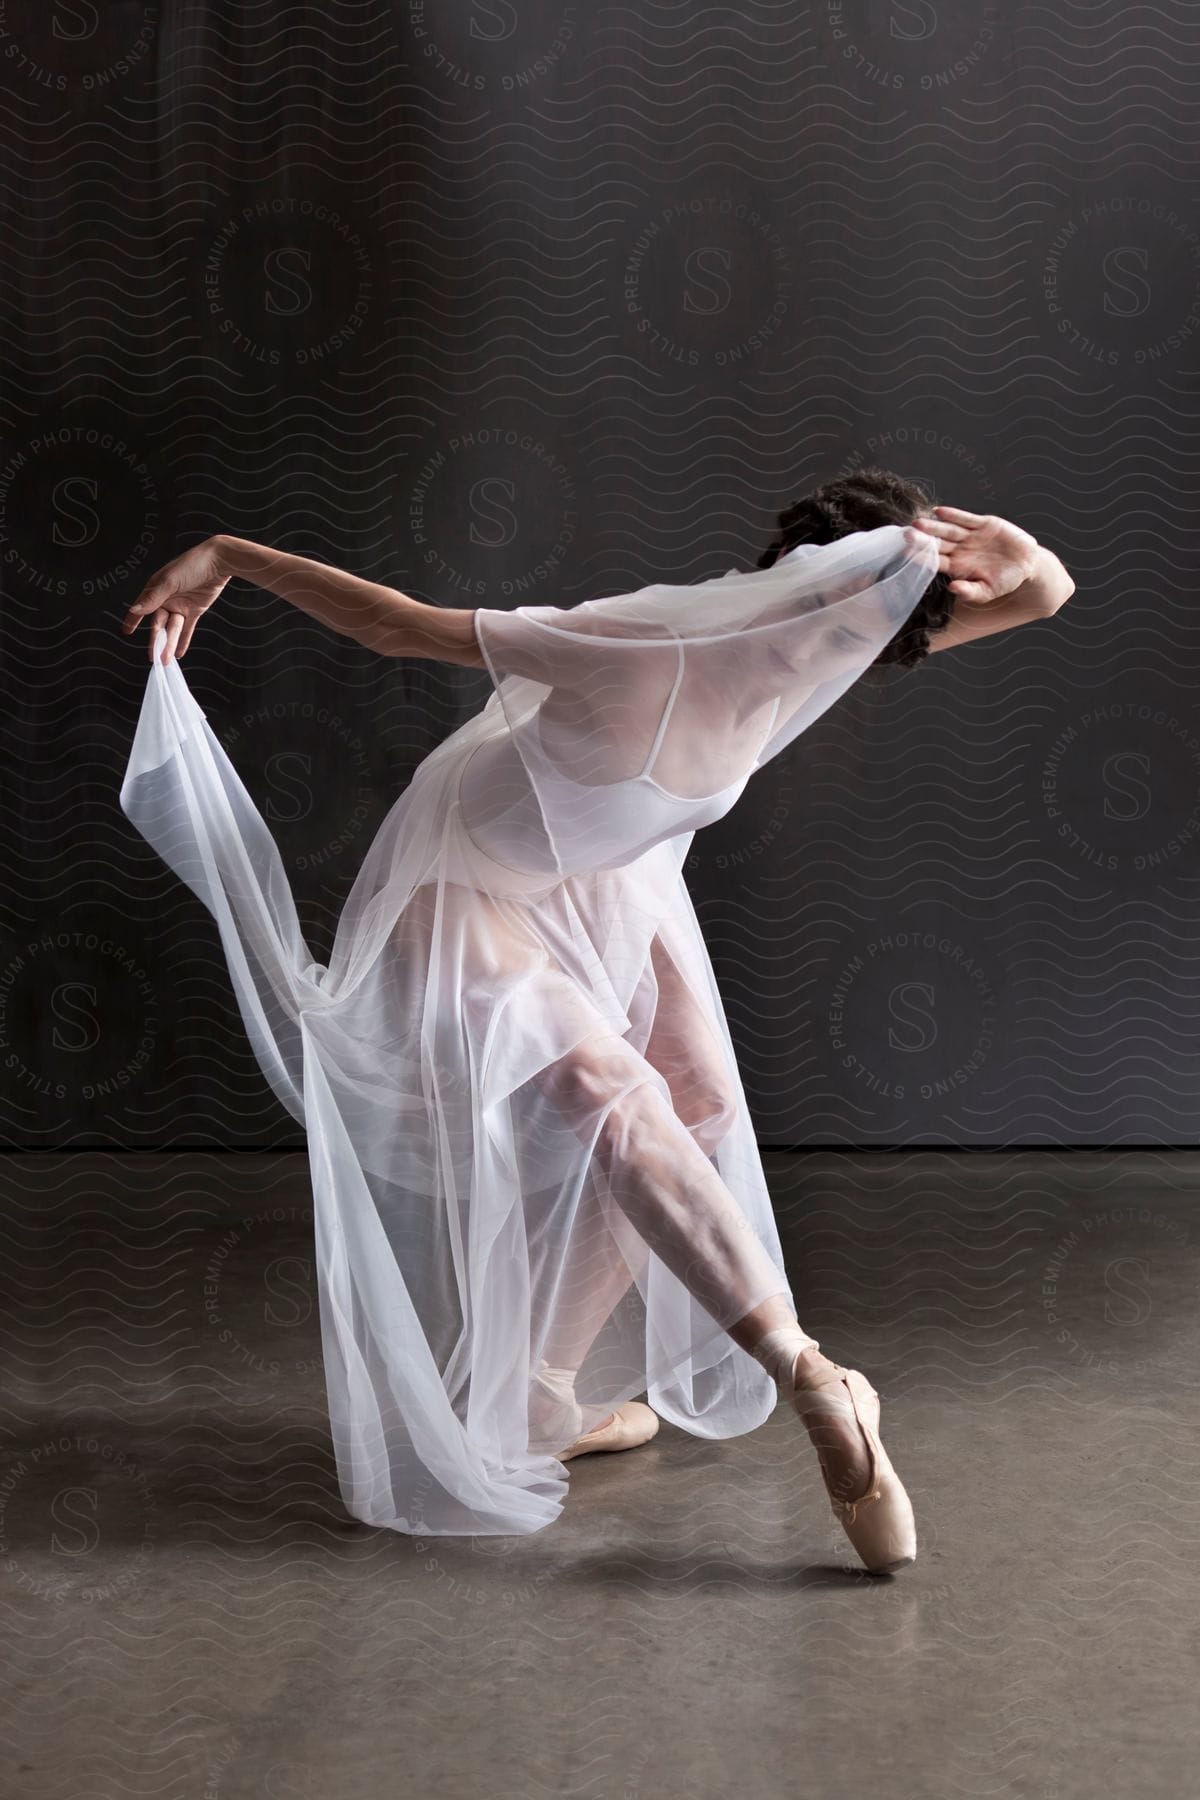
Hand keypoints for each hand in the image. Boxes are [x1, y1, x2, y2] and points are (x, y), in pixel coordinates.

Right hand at [120, 535, 230, 661]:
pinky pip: (187, 629)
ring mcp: (180, 605)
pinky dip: (183, 641)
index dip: (133, 620)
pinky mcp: (194, 610)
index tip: (126, 631)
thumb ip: (153, 598)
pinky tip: (179, 654)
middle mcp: (166, 599)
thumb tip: (134, 610)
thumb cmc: (191, 565)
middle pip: (159, 623)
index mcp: (156, 589)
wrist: (218, 561)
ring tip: (166, 660)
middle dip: (156, 640)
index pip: (142, 608)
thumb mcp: (170, 581)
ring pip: (173, 629)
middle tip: (154, 656)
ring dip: (170, 644)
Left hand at [910, 506, 1040, 605]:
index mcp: (957, 567)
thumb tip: (952, 589)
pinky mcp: (983, 524)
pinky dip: (954, 514)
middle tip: (906, 535)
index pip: (936, 562)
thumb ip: (970, 591)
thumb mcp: (988, 591)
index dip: (923, 558)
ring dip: (934, 526)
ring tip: (918, 522)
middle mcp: (960, 550)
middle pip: (938, 544)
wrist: (1027, 564)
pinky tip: (939, 511)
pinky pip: (966, 519)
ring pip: (948, 530)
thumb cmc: (1005, 581)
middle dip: (923, 540)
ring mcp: (970, 536)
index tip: (908, 556)